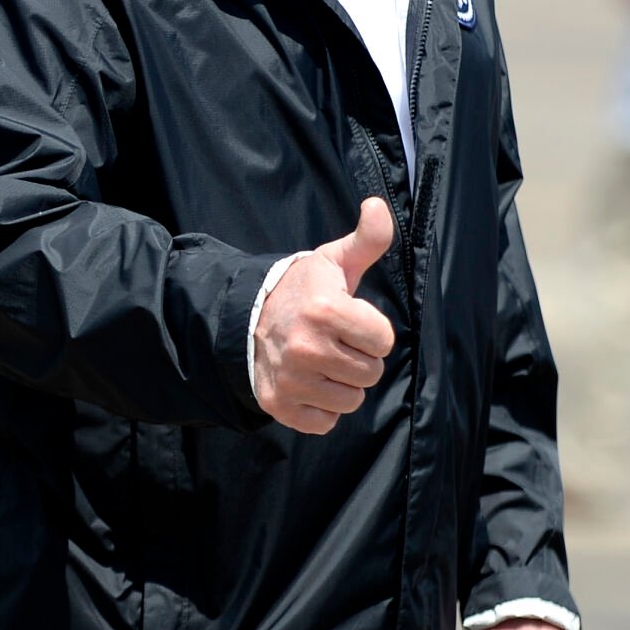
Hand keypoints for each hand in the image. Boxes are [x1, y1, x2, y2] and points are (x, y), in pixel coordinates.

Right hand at [254, 197, 394, 433]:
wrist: (246, 318)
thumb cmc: (302, 290)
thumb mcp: (334, 260)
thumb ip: (367, 238)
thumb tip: (378, 207)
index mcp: (326, 309)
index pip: (383, 340)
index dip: (371, 330)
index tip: (350, 320)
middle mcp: (307, 347)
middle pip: (370, 373)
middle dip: (359, 358)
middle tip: (336, 341)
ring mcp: (292, 379)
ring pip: (351, 400)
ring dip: (343, 384)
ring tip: (323, 361)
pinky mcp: (280, 406)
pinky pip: (326, 422)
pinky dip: (322, 407)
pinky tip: (310, 382)